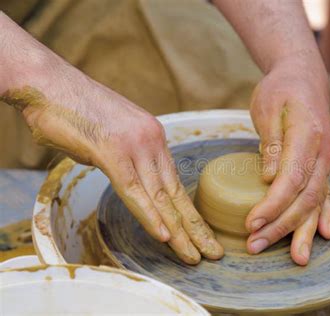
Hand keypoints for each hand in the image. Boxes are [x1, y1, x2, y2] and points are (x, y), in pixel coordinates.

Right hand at [1, 51, 222, 263]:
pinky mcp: (111, 149)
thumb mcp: (111, 138)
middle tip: (213, 252)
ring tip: (194, 255)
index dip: (189, 213)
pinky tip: (164, 236)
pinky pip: (133, 189)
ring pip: (160, 197)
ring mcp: (134, 145)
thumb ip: (125, 159)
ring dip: (178, 231)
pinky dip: (149, 215)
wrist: (47, 82)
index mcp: (154, 138)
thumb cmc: (74, 110)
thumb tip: (127, 178)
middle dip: (195, 228)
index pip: (175, 184)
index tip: (202, 235)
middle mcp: (151, 141)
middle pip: (176, 194)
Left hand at [246, 55, 329, 265]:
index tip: (250, 224)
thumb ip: (272, 143)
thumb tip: (270, 178)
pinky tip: (325, 234)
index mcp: (307, 136)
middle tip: (255, 247)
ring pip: (317, 202)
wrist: (304, 76)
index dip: (271, 206)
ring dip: (303, 231)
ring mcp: (326, 161)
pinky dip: (325, 216)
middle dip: (281, 226)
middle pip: (304, 198)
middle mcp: (323, 153)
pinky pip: (326, 194)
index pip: (290, 180)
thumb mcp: (268, 107)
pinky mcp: (323, 165)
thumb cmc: (282, 89)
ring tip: (296, 258)